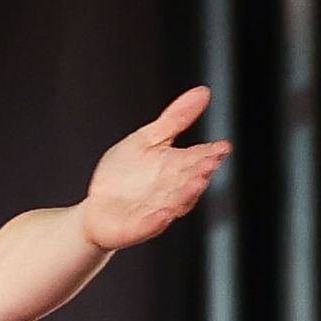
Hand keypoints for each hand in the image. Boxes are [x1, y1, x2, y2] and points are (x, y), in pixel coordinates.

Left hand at [80, 86, 229, 251]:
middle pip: (190, 180)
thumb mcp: (147, 139)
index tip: (223, 147)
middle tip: (211, 162)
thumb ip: (175, 119)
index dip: (211, 153)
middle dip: (201, 171)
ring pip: (175, 203)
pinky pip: (148, 225)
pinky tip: (163, 214)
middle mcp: (172, 190)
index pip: (198, 158)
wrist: (97, 208)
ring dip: (186, 194)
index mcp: (176, 167)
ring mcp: (156, 210)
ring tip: (196, 182)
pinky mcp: (136, 228)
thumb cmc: (125, 174)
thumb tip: (203, 92)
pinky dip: (156, 221)